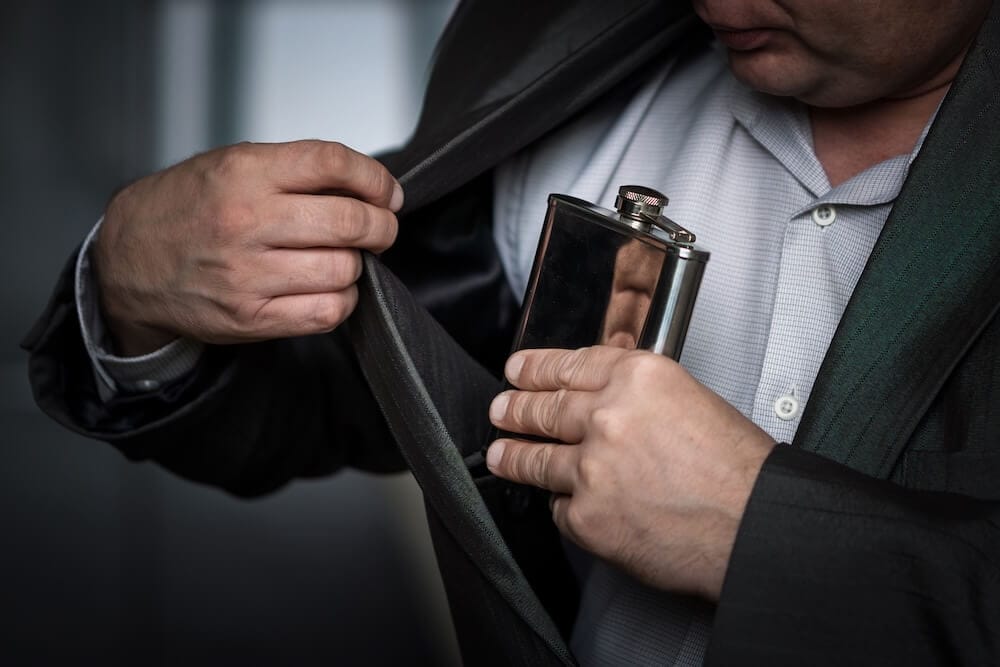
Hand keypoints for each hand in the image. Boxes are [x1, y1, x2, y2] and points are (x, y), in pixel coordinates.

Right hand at [95, 140, 401, 354]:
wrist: (129, 260)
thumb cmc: (187, 208)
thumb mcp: (231, 166)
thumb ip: (294, 171)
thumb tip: (367, 187)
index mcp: (244, 172)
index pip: (332, 163)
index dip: (375, 179)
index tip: (389, 192)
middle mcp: (245, 221)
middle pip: (350, 222)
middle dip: (381, 226)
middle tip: (382, 228)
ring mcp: (247, 274)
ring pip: (344, 270)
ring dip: (357, 265)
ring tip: (343, 258)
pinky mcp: (249, 318)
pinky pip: (326, 312)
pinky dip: (341, 300)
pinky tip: (329, 288)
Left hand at [486, 346, 775, 599]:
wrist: (752, 527)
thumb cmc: (738, 471)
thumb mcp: (691, 399)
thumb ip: (638, 395)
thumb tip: (603, 399)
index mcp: (639, 378)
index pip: (569, 365)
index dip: (534, 369)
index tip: (518, 371)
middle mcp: (609, 416)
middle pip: (544, 409)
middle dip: (515, 410)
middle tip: (501, 410)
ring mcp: (592, 468)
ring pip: (538, 459)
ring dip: (514, 456)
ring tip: (502, 455)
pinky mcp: (587, 516)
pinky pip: (560, 508)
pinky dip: (565, 507)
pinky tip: (572, 505)